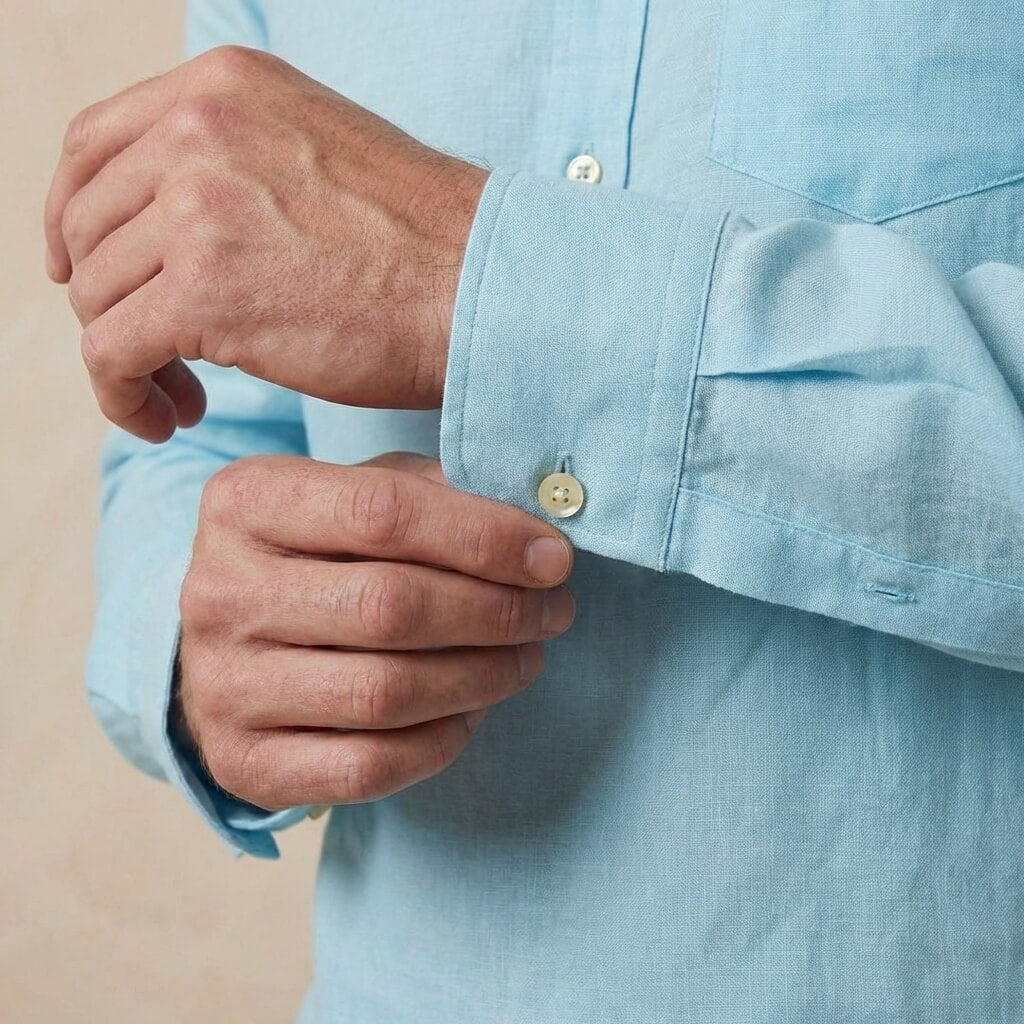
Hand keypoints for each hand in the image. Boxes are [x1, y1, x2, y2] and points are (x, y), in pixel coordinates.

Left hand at [45, 45, 487, 441]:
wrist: (485, 288)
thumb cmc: (423, 245)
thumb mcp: (316, 155)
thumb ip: (235, 165)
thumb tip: (168, 226)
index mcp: (224, 87)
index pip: (92, 146)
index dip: (71, 218)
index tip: (86, 274)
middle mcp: (200, 130)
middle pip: (89, 230)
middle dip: (107, 301)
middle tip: (155, 353)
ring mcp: (199, 207)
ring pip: (97, 297)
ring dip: (125, 357)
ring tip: (180, 394)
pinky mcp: (206, 291)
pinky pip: (111, 354)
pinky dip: (122, 397)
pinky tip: (168, 416)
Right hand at [175, 452, 574, 810]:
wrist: (234, 639)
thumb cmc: (321, 554)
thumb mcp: (363, 492)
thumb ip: (437, 494)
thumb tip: (535, 534)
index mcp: (247, 502)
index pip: (382, 511)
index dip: (485, 537)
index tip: (554, 557)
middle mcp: (219, 592)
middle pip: (389, 606)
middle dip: (497, 611)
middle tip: (554, 611)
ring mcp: (222, 684)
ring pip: (384, 693)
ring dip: (483, 677)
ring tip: (526, 656)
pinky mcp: (241, 761)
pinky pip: (367, 767)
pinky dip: (442, 741)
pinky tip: (473, 710)